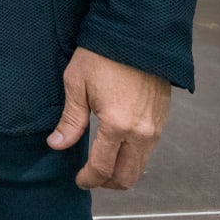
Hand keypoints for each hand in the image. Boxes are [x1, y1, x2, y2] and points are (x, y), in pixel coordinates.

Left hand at [49, 47, 171, 189]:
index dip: (88, 179)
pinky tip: (117, 147)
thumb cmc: (101, 57)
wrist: (137, 36)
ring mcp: (155, 128)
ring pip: (140, 166)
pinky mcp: (162, 121)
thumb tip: (56, 145)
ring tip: (101, 164)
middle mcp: (141, 133)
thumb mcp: (76, 85)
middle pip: (128, 176)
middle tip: (90, 177)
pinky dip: (133, 157)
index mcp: (117, 126)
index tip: (78, 180)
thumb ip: (70, 120)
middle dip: (107, 182)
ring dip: (122, 171)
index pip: (103, 168)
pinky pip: (148, 151)